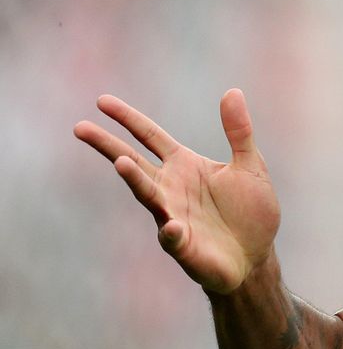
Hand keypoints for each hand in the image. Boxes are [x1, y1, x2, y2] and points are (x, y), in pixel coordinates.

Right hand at [75, 89, 278, 293]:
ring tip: (121, 163)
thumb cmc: (250, 212)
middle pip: (133, 162)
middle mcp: (170, 188)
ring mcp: (171, 216)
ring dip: (134, 180)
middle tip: (80, 127)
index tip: (101, 101)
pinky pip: (172, 237)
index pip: (149, 136)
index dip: (127, 119)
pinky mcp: (183, 246)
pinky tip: (174, 226)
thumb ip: (239, 132)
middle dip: (108, 145)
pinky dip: (171, 231)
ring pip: (147, 195)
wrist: (256, 257)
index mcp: (184, 165)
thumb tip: (232, 91)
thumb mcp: (250, 166)